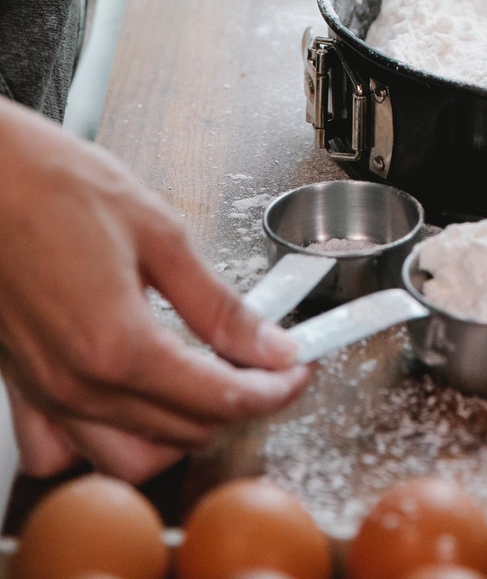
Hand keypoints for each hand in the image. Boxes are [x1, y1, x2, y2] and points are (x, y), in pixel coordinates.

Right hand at [0, 98, 312, 482]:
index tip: (301, 368)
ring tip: (214, 385)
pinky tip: (137, 405)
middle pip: (186, 432)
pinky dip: (109, 441)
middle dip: (242, 405)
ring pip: (130, 458)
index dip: (278, 389)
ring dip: (182, 433)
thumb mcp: (158, 234)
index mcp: (118, 346)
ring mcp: (45, 391)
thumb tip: (269, 343)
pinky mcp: (21, 384)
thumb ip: (218, 304)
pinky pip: (64, 449)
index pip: (223, 399)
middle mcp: (78, 383)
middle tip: (270, 366)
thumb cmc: (48, 186)